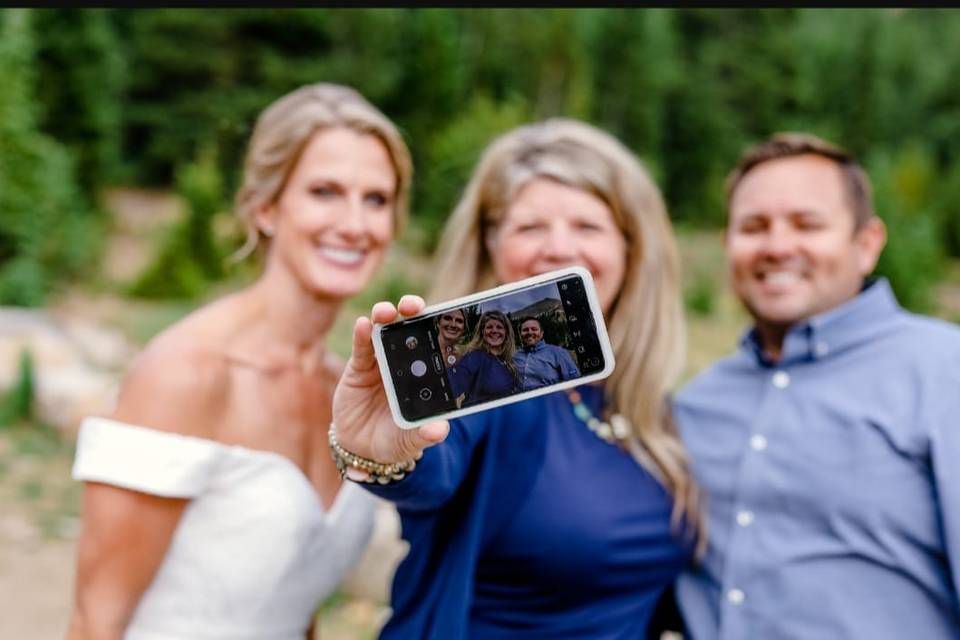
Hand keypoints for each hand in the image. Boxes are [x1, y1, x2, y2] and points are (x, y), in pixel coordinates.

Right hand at [332, 295, 448, 463]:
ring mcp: (381, 361)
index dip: (440, 326)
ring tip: (386, 312)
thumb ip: (425, 434)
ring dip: (385, 315)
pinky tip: (362, 324)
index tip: (446, 316)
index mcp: (426, 373)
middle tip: (414, 307)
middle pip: (410, 327)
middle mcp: (406, 362)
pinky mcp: (359, 367)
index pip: (436, 342)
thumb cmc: (395, 439)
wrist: (362, 449)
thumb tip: (440, 430)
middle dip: (413, 311)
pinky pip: (361, 347)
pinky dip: (362, 334)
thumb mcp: (411, 440)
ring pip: (384, 330)